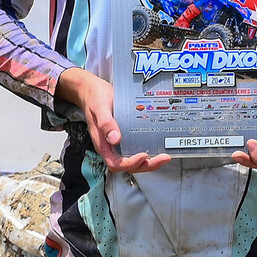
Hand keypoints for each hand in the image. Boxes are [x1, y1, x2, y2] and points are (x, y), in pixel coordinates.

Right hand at [56, 67, 170, 174]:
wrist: (92, 91)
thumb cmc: (94, 98)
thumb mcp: (99, 108)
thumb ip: (106, 123)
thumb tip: (115, 139)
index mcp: (103, 144)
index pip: (115, 163)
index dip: (130, 163)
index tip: (143, 156)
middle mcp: (110, 146)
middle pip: (128, 165)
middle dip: (147, 165)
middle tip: (163, 158)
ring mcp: (117, 143)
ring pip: (133, 159)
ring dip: (149, 162)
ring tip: (164, 156)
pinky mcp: (124, 137)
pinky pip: (135, 149)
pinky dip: (147, 152)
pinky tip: (157, 146)